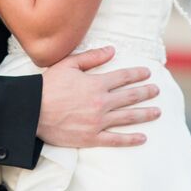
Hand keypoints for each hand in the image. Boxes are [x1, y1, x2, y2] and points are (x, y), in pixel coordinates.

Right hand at [37, 46, 160, 147]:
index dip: (137, 74)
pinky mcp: (92, 138)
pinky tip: (143, 138)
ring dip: (145, 114)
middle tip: (157, 90)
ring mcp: (98, 122)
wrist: (32, 112)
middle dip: (145, 93)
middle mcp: (101, 103)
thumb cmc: (48, 86)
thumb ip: (92, 57)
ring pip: (128, 118)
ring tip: (157, 112)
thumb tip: (112, 50)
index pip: (123, 77)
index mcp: (96, 84)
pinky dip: (131, 139)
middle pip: (130, 97)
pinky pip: (116, 140)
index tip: (148, 73)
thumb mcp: (68, 64)